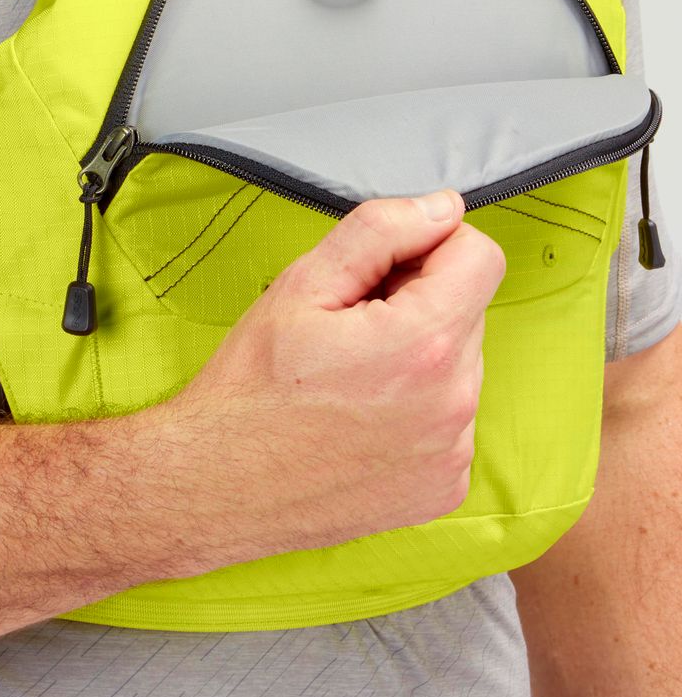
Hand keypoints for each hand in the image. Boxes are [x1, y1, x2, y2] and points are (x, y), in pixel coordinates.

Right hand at [151, 190, 506, 565]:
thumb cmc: (249, 388)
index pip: (480, 256)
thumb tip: (444, 208)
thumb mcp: (302, 285)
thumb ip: (381, 231)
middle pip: (467, 310)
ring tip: (348, 379)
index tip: (381, 273)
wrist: (215, 485)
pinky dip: (417, 409)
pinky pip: (451, 420)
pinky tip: (360, 419)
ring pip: (460, 364)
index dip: (428, 248)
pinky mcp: (444, 488)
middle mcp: (455, 403)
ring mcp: (453, 453)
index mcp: (425, 344)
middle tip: (346, 331)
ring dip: (418, 356)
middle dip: (417, 304)